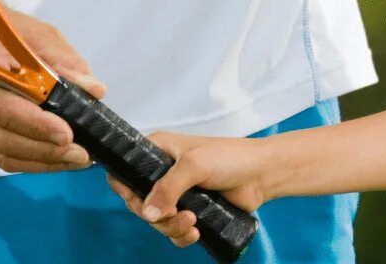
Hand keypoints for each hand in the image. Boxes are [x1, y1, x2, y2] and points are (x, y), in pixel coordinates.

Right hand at [0, 8, 107, 173]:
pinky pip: (0, 155)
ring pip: (2, 152)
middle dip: (45, 150)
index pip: (5, 106)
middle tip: (80, 154)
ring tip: (74, 160)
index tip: (68, 134)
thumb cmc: (14, 33)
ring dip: (41, 161)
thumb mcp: (45, 37)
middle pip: (3, 136)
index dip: (37, 125)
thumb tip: (95, 91)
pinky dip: (30, 161)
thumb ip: (68, 64)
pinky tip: (55, 159)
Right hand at [107, 131, 269, 248]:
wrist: (260, 174)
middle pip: (140, 202)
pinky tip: (196, 234)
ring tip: (193, 224)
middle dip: (157, 216)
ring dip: (171, 228)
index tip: (139, 203)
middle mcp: (163, 170)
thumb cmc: (230, 157)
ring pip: (157, 219)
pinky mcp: (190, 209)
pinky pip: (173, 229)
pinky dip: (180, 236)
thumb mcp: (195, 166)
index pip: (126, 168)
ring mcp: (177, 191)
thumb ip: (168, 188)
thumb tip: (147, 213)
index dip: (125, 187)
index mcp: (159, 149)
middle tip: (179, 216)